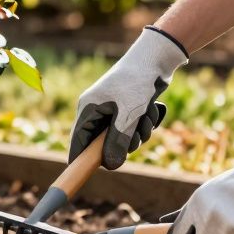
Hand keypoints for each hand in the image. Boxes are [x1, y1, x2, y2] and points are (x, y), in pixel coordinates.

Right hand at [71, 26, 187, 168]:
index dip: (79, 160)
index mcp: (88, 109)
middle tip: (136, 137)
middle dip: (124, 143)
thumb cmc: (137, 83)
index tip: (81, 175)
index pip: (77, 141)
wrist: (156, 58)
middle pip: (103, 144)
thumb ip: (118, 142)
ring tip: (147, 115)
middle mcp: (97, 110)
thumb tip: (111, 166)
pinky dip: (144, 124)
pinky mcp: (127, 108)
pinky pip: (133, 129)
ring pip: (122, 138)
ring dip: (138, 133)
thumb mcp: (128, 116)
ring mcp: (112, 109)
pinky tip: (152, 110)